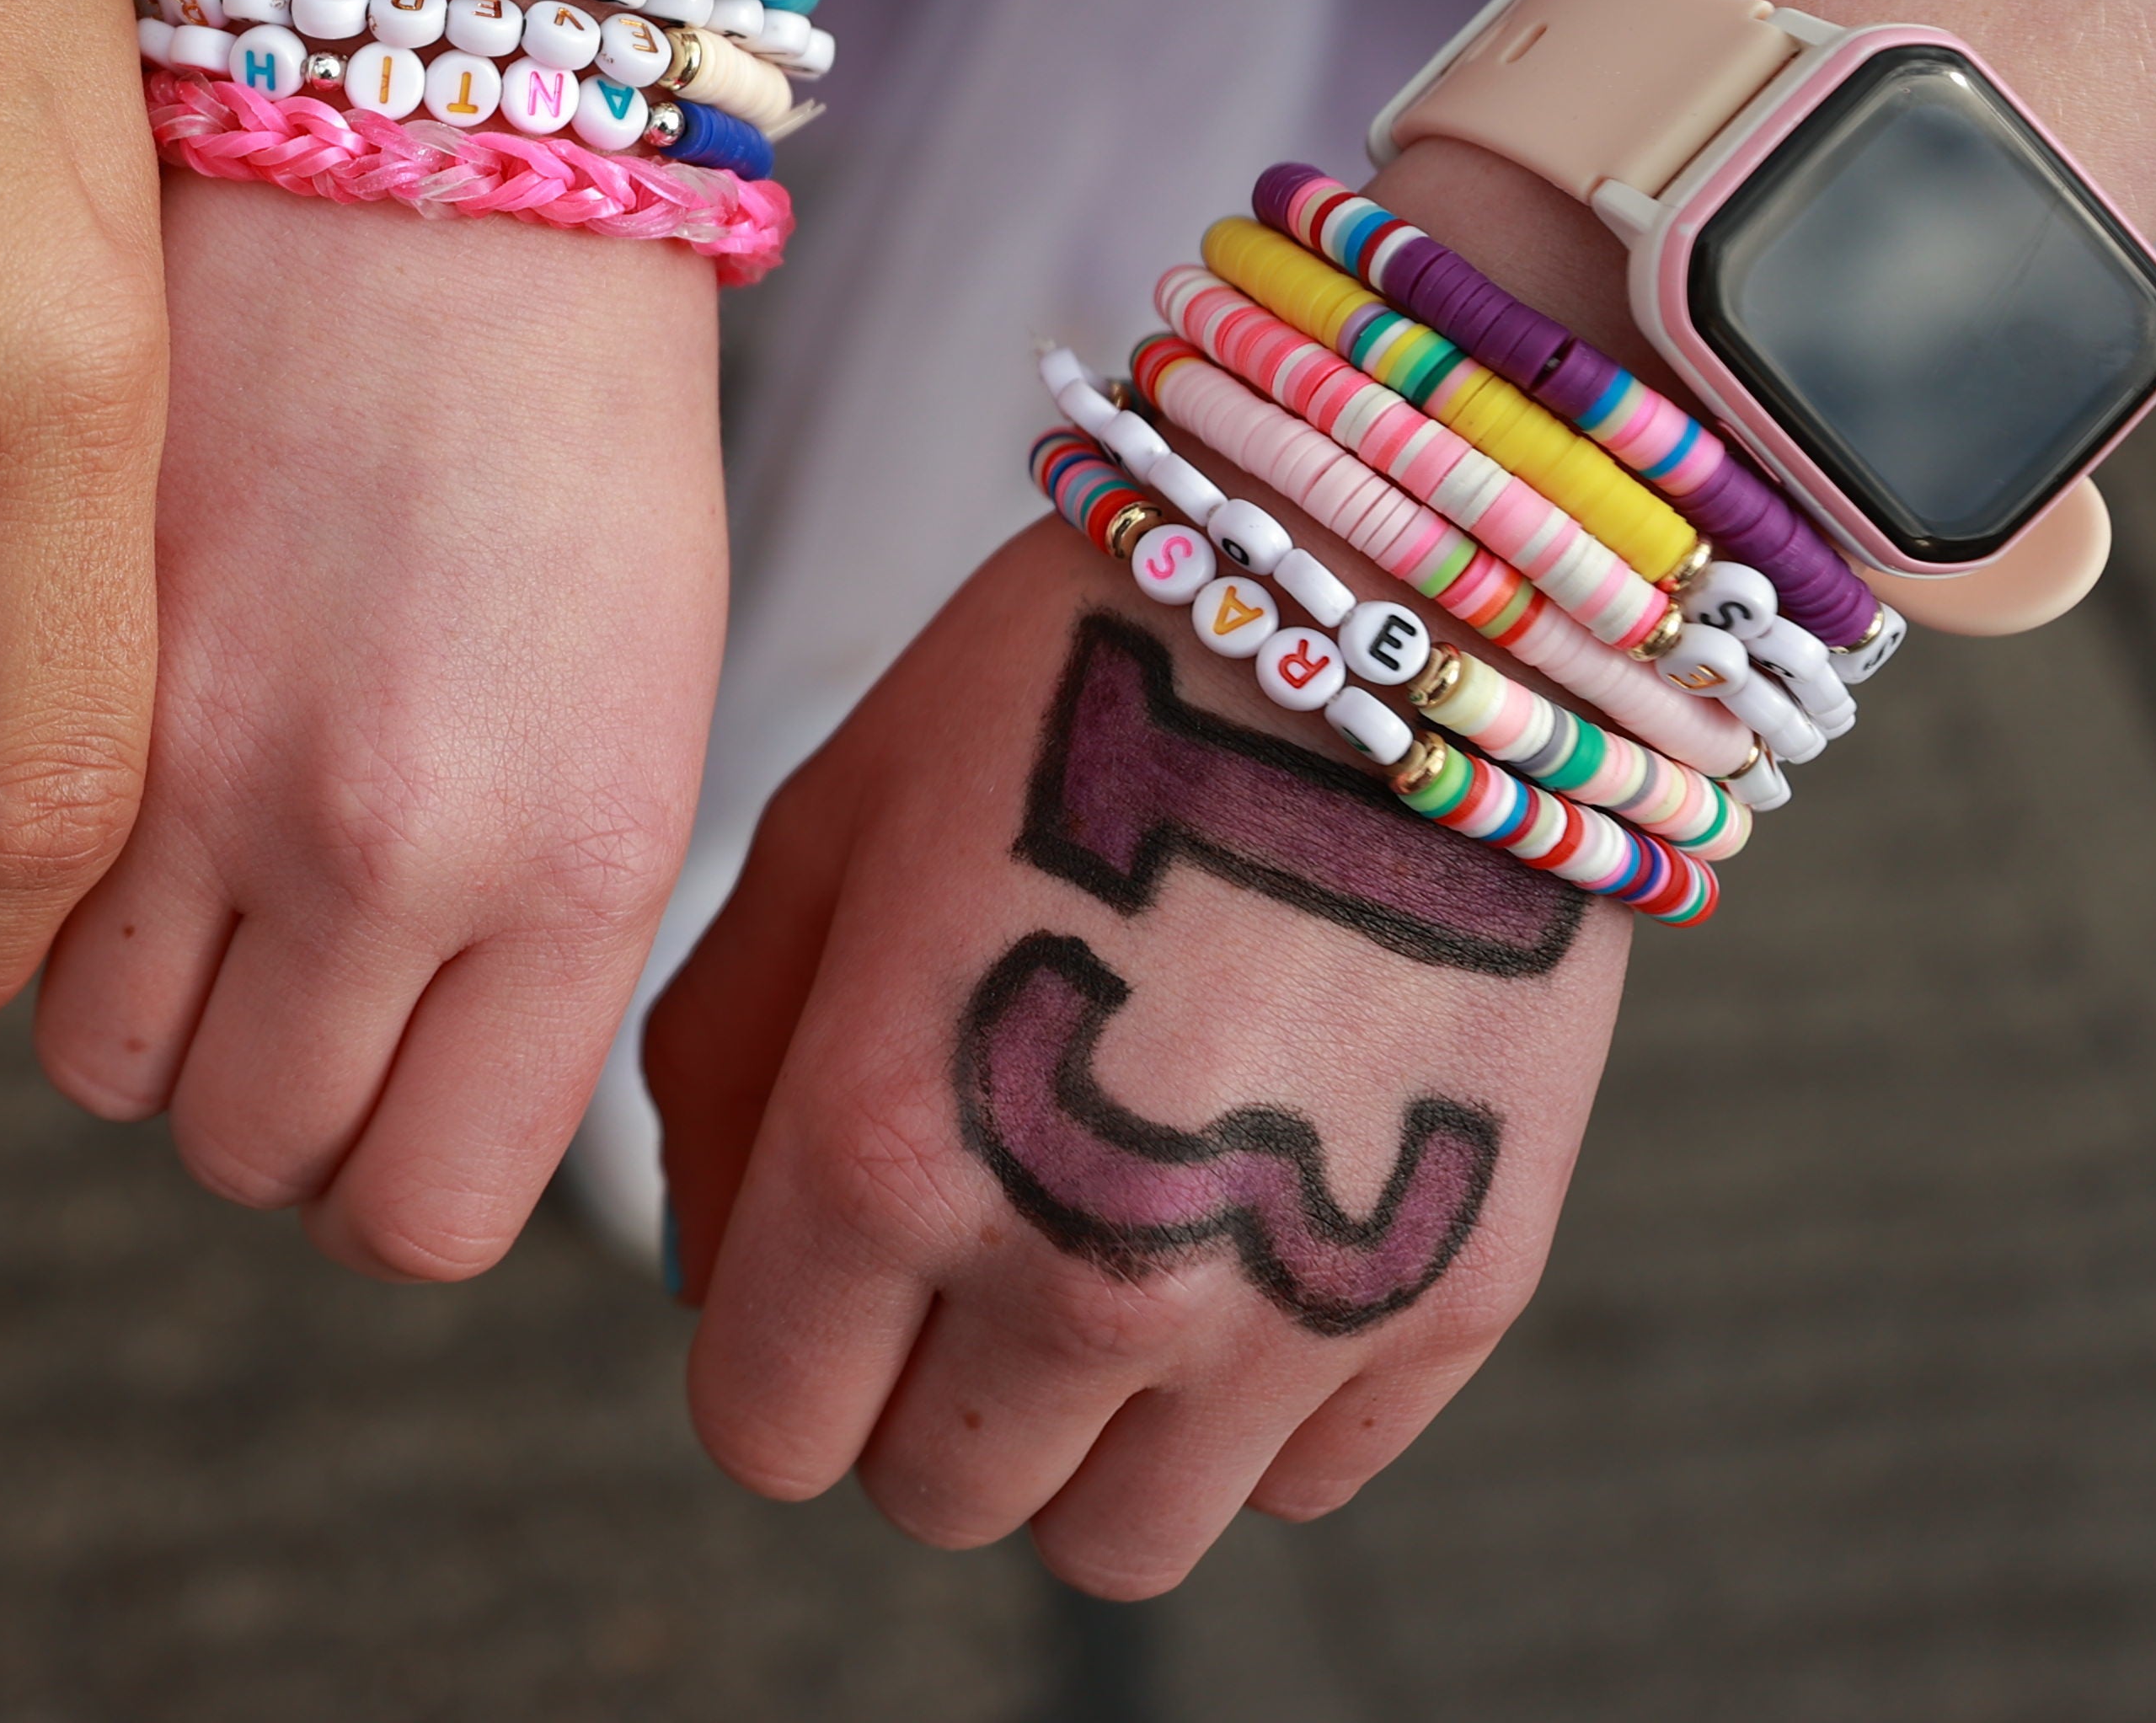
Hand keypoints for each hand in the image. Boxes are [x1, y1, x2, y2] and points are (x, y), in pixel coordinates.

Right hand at [37, 181, 724, 1275]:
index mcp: (571, 870)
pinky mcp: (60, 644)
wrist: (440, 150)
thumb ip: (515, 937)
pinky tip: (75, 758)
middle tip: (249, 956)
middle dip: (235, 1081)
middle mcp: (389, 846)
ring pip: (84, 1048)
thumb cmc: (567, 432)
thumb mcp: (623, 719)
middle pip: (233, 1145)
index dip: (370, 1176)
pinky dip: (15, 867)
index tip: (357, 1093)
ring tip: (154, 853)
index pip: (417, 1211)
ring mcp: (203, 752)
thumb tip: (386, 1102)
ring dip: (109, 988)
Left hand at [646, 520, 1625, 1594]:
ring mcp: (1275, 1311)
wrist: (1393, 611)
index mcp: (886, 1156)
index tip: (820, 1267)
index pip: (767, 1430)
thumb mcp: (829, 834)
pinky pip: (1295, 1484)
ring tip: (1100, 1253)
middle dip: (916, 1393)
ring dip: (1080, 1437)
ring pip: (1114, 1543)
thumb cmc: (1075, 689)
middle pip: (934, 1498)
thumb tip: (708, 1270)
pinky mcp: (1447, 1305)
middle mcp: (1074, 1274)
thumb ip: (725, 1071)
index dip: (775, 1356)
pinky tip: (1241, 1227)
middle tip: (964, 1237)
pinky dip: (1248, 1407)